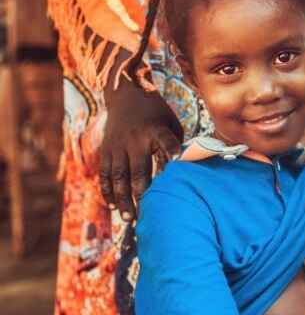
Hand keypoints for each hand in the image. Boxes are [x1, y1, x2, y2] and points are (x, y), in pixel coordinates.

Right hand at [99, 78, 182, 219]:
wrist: (127, 95)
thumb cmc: (157, 115)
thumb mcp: (171, 123)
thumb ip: (176, 145)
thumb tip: (188, 170)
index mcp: (156, 131)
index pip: (166, 144)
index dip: (172, 154)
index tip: (178, 167)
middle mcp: (135, 140)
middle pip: (139, 171)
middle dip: (142, 194)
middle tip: (147, 216)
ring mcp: (118, 146)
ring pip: (119, 177)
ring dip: (123, 199)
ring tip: (129, 219)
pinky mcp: (106, 150)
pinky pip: (105, 174)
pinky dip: (108, 191)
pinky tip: (113, 207)